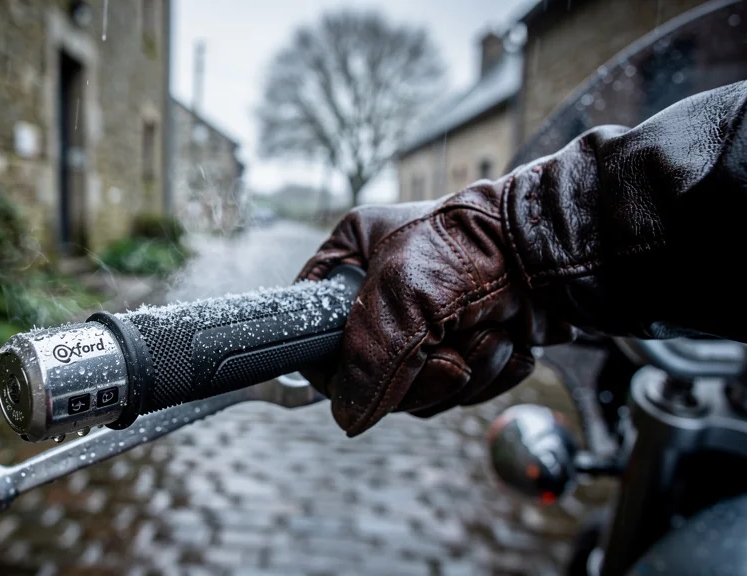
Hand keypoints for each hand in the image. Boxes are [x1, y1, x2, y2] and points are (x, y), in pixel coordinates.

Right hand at [298, 184, 575, 435]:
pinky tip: (510, 340)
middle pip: (375, 372)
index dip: (339, 366)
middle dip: (422, 375)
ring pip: (421, 388)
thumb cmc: (481, 243)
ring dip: (464, 374)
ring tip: (492, 334)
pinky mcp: (470, 339)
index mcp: (356, 258)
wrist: (565, 248)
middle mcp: (387, 290)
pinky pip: (462, 388)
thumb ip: (365, 361)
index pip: (316, 328)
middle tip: (452, 358)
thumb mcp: (402, 297)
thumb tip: (348, 415)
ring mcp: (430, 318)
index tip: (363, 383)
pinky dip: (489, 373)